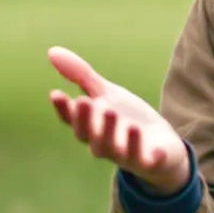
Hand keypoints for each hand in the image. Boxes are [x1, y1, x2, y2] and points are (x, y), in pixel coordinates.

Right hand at [47, 45, 189, 194]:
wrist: (162, 145)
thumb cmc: (127, 118)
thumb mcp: (107, 94)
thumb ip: (82, 76)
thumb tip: (52, 51)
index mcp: (92, 127)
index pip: (72, 120)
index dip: (63, 109)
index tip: (55, 93)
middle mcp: (104, 144)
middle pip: (89, 135)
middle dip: (85, 120)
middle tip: (83, 100)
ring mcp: (126, 154)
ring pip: (113, 148)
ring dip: (110, 132)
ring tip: (111, 111)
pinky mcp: (149, 161)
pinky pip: (146, 160)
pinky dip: (147, 154)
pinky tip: (148, 140)